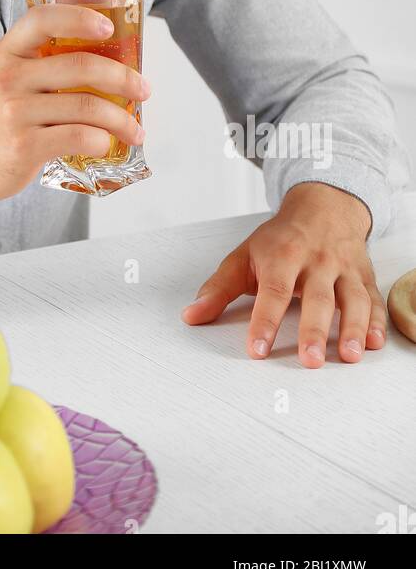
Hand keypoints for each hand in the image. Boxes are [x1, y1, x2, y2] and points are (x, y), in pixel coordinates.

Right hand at [0, 3, 149, 214]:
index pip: (42, 19)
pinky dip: (103, 141)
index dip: (79, 16)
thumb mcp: (7, 78)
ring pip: (87, 107)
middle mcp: (9, 77)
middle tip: (143, 89)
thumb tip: (109, 61)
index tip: (109, 25)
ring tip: (135, 129)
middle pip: (81, 66)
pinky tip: (107, 144)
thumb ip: (42, 64)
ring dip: (122, 119)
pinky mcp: (24, 146)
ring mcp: (15, 112)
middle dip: (124, 78)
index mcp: (8, 53)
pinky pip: (78, 137)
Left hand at [181, 181, 385, 366]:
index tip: (257, 350)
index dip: (265, 321)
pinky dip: (378, 322)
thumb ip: (218, 289)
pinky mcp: (364, 276)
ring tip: (349, 358)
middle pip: (317, 298)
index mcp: (283, 255)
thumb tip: (191, 316)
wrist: (323, 206)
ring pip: (352, 299)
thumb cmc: (280, 239)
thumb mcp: (244, 256)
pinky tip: (374, 343)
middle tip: (310, 362)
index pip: (273, 291)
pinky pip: (374, 299)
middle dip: (315, 331)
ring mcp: (343, 269)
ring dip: (353, 329)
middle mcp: (316, 262)